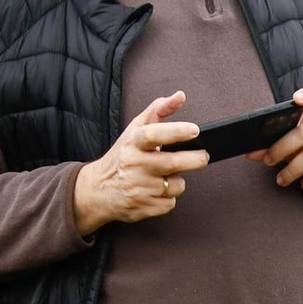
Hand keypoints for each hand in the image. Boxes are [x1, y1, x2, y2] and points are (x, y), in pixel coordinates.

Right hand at [73, 92, 208, 235]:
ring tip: (166, 176)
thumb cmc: (123, 156)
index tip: (194, 130)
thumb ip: (158, 110)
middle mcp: (133, 165)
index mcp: (132, 143)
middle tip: (203, 156)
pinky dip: (169, 198)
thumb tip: (180, 96)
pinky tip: (157, 192)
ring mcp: (137, 188)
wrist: (98, 189)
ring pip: (176, 185)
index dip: (175, 131)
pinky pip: (170, 203)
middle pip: (172, 163)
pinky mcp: (142, 207)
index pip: (153, 134)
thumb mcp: (135, 130)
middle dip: (195, 160)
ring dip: (178, 181)